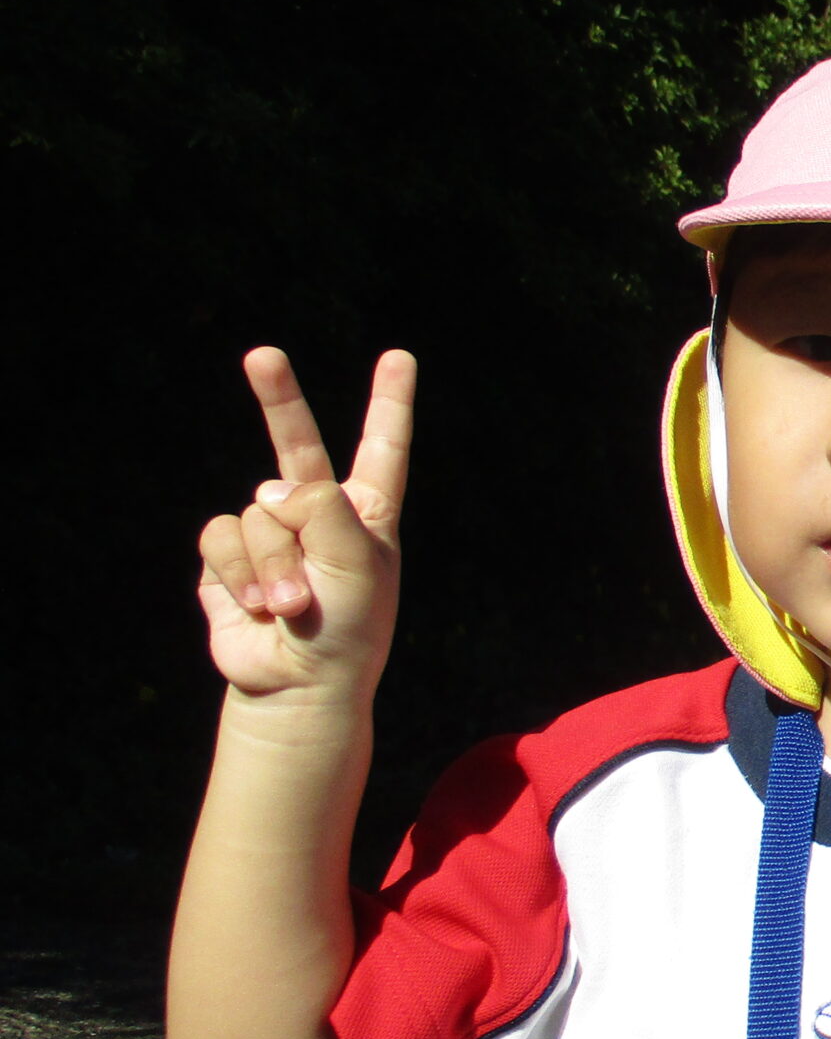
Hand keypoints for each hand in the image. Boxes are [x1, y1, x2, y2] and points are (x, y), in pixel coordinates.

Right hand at [196, 348, 414, 702]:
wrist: (301, 683)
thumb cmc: (348, 627)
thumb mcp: (358, 561)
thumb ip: (322, 507)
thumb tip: (269, 489)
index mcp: (367, 513)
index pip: (382, 448)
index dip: (390, 402)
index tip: (400, 357)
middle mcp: (318, 515)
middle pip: (296, 442)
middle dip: (277, 397)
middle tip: (262, 355)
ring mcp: (270, 534)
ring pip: (257, 512)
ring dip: (272, 563)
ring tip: (293, 604)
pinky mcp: (228, 558)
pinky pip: (221, 536)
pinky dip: (240, 572)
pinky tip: (258, 608)